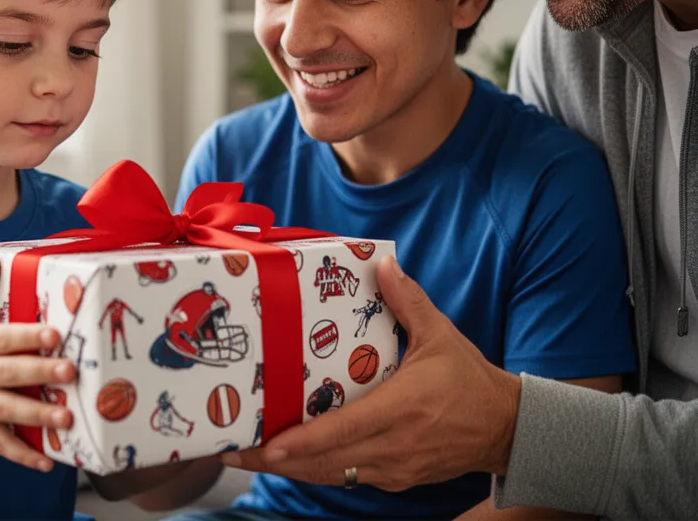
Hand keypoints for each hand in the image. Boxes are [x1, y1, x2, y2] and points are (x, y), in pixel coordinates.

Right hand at [0, 258, 76, 471]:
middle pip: (9, 373)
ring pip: (7, 411)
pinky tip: (46, 462)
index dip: (26, 335)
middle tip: (70, 371)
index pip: (1, 338)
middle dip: (40, 373)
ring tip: (66, 417)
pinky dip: (21, 454)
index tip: (53, 333)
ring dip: (37, 415)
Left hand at [222, 256, 520, 491]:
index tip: (268, 444)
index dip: (303, 442)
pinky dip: (317, 471)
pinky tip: (290, 461)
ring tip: (249, 457)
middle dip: (277, 460)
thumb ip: (408, 300)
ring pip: (333, 476)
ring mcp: (395, 467)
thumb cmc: (470, 379)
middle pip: (326, 462)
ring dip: (291, 470)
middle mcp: (395, 445)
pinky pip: (348, 478)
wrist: (507, 427)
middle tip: (233, 450)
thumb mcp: (441, 334)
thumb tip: (382, 262)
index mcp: (403, 408)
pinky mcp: (396, 478)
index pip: (344, 430)